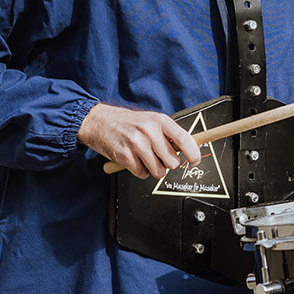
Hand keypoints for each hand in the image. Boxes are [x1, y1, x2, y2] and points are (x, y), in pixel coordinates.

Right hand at [78, 102, 200, 179]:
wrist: (98, 121)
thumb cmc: (127, 122)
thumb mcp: (151, 120)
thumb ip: (168, 133)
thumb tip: (189, 148)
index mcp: (159, 120)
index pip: (184, 139)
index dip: (194, 153)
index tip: (196, 160)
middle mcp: (149, 131)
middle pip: (172, 161)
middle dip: (168, 163)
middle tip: (159, 156)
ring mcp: (136, 144)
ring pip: (159, 171)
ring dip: (154, 169)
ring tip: (145, 157)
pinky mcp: (124, 156)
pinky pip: (142, 174)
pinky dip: (140, 171)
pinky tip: (134, 160)